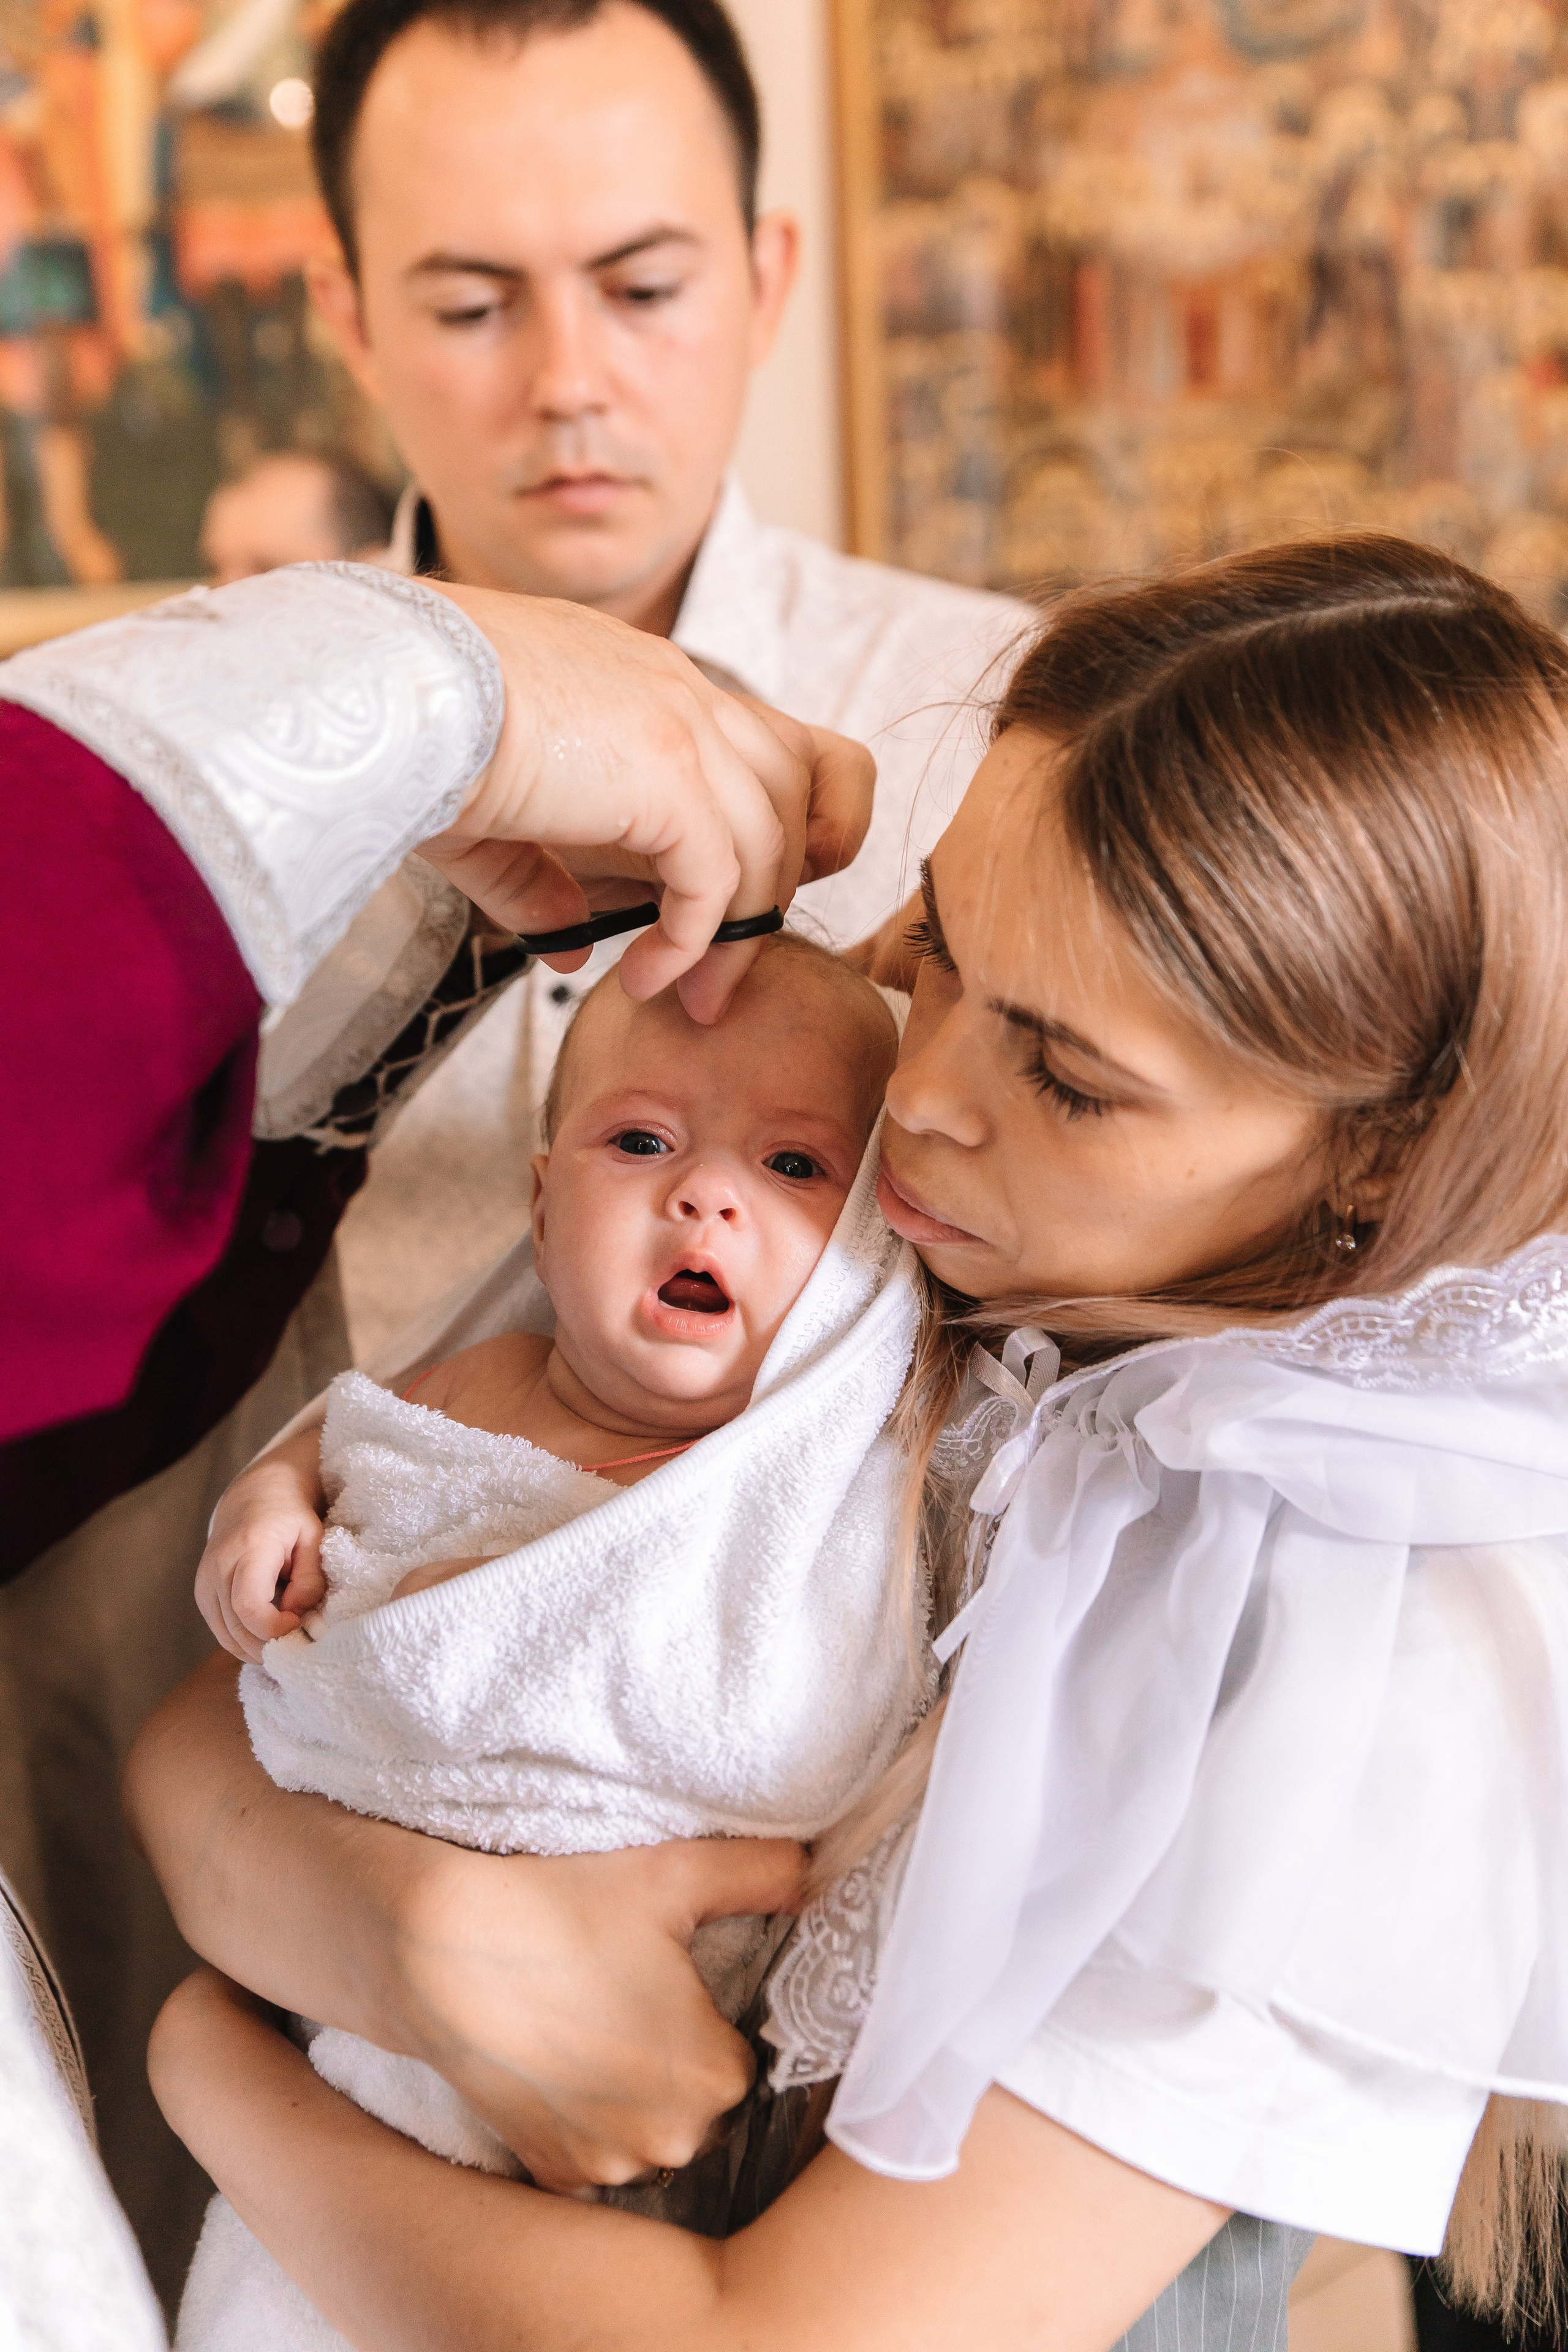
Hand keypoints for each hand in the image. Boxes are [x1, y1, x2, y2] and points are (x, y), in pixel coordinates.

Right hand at [196, 1432, 326, 1663]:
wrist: (254, 1495)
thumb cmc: (289, 1516)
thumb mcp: (313, 1537)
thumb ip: (309, 1579)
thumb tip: (296, 1615)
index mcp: (248, 1550)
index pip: (248, 1607)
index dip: (274, 1628)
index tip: (300, 1624)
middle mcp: (218, 1568)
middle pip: (237, 1629)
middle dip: (271, 1645)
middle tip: (300, 1641)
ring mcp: (205, 1584)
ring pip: (228, 1637)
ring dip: (259, 1649)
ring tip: (287, 1640)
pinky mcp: (203, 1595)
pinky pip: (223, 1632)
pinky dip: (246, 1642)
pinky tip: (269, 1636)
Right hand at [398, 1834, 805, 2190]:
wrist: (439, 1949)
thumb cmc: (563, 1905)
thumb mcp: (675, 1873)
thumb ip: (764, 1872)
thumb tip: (818, 1872)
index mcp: (716, 2076)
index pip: (746, 2060)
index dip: (712, 2019)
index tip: (674, 1985)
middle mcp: (671, 2140)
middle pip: (704, 2104)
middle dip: (679, 2063)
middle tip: (629, 1999)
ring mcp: (607, 2165)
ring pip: (654, 2134)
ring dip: (638, 2099)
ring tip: (593, 2028)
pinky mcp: (553, 2173)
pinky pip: (600, 2156)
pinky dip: (591, 2122)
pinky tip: (565, 2067)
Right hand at [420, 589, 873, 1021]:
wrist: (394, 691)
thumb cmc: (419, 737)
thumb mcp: (490, 815)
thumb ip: (537, 878)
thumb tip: (569, 948)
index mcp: (649, 681)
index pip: (770, 737)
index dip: (795, 814)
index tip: (757, 887)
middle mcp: (682, 691)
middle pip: (800, 784)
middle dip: (782, 884)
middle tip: (724, 966)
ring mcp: (686, 728)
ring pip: (770, 844)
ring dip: (738, 936)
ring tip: (692, 998)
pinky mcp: (672, 777)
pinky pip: (718, 882)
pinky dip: (694, 945)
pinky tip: (647, 979)